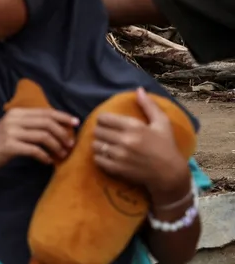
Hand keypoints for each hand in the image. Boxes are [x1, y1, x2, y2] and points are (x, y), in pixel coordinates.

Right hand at [0, 107, 78, 172]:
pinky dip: (44, 156)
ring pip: (43, 136)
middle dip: (62, 134)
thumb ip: (30, 124)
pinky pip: (34, 150)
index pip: (45, 112)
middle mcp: (14, 120)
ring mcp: (11, 133)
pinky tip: (48, 161)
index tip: (76, 123)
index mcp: (17, 113)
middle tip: (70, 144)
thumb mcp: (12, 127)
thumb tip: (57, 127)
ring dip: (56, 146)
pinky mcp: (9, 146)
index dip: (63, 116)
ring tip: (62, 154)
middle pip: (47, 123)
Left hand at [94, 88, 190, 203]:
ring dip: (99, 144)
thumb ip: (149, 106)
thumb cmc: (166, 145)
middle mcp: (124, 140)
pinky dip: (100, 157)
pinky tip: (107, 155)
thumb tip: (139, 90)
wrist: (169, 173)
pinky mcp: (116, 169)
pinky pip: (97, 159)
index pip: (104, 118)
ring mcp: (119, 156)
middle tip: (106, 133)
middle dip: (100, 131)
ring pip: (95, 145)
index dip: (103, 119)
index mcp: (134, 127)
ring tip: (106, 144)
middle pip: (97, 131)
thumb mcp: (162, 123)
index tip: (107, 122)